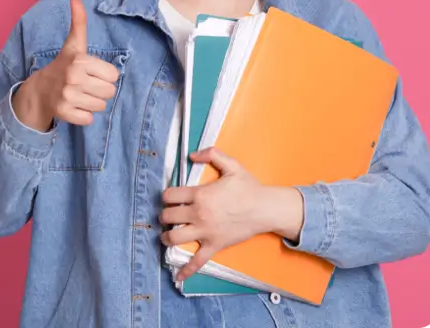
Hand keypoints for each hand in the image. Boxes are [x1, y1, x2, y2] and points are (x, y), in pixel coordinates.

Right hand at [12, 0, 119, 131]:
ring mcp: (67, 96)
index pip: (114, 75)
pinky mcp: (63, 113)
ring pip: (101, 106)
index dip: (105, 75)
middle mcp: (73, 78)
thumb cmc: (63, 65)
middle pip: (110, 92)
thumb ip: (79, 22)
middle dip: (100, 90)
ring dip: (93, 102)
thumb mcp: (74, 44)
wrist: (39, 90)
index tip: (91, 72)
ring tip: (80, 95)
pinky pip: (89, 119)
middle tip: (86, 85)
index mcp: (80, 60)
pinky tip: (75, 106)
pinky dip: (84, 116)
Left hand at [160, 147, 303, 280]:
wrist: (265, 208)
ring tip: (167, 234)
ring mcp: (205, 232)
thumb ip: (211, 154)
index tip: (170, 196)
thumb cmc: (248, 187)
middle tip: (168, 214)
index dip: (166, 195)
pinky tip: (177, 276)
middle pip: (168, 217)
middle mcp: (199, 214)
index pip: (170, 196)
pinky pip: (197, 261)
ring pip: (175, 238)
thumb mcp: (231, 165)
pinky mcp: (214, 245)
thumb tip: (192, 155)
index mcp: (200, 194)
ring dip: (167, 237)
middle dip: (164, 214)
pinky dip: (186, 270)